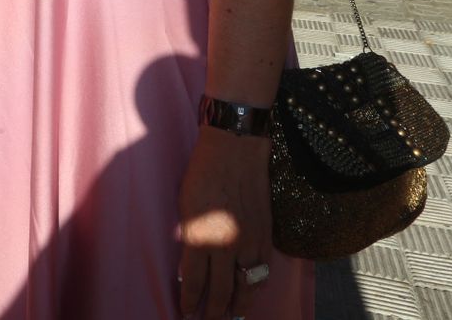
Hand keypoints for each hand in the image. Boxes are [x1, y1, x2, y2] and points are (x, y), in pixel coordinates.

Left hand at [176, 127, 272, 319]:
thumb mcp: (185, 207)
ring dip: (238, 305)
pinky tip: (249, 291)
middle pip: (222, 292)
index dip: (190, 302)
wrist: (235, 149)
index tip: (186, 313)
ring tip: (231, 315)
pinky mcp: (266, 234)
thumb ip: (189, 239)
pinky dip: (256, 286)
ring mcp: (250, 241)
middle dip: (214, 312)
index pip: (195, 282)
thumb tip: (190, 268)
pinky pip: (263, 270)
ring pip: (247, 287)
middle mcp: (228, 245)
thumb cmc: (203, 173)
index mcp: (202, 237)